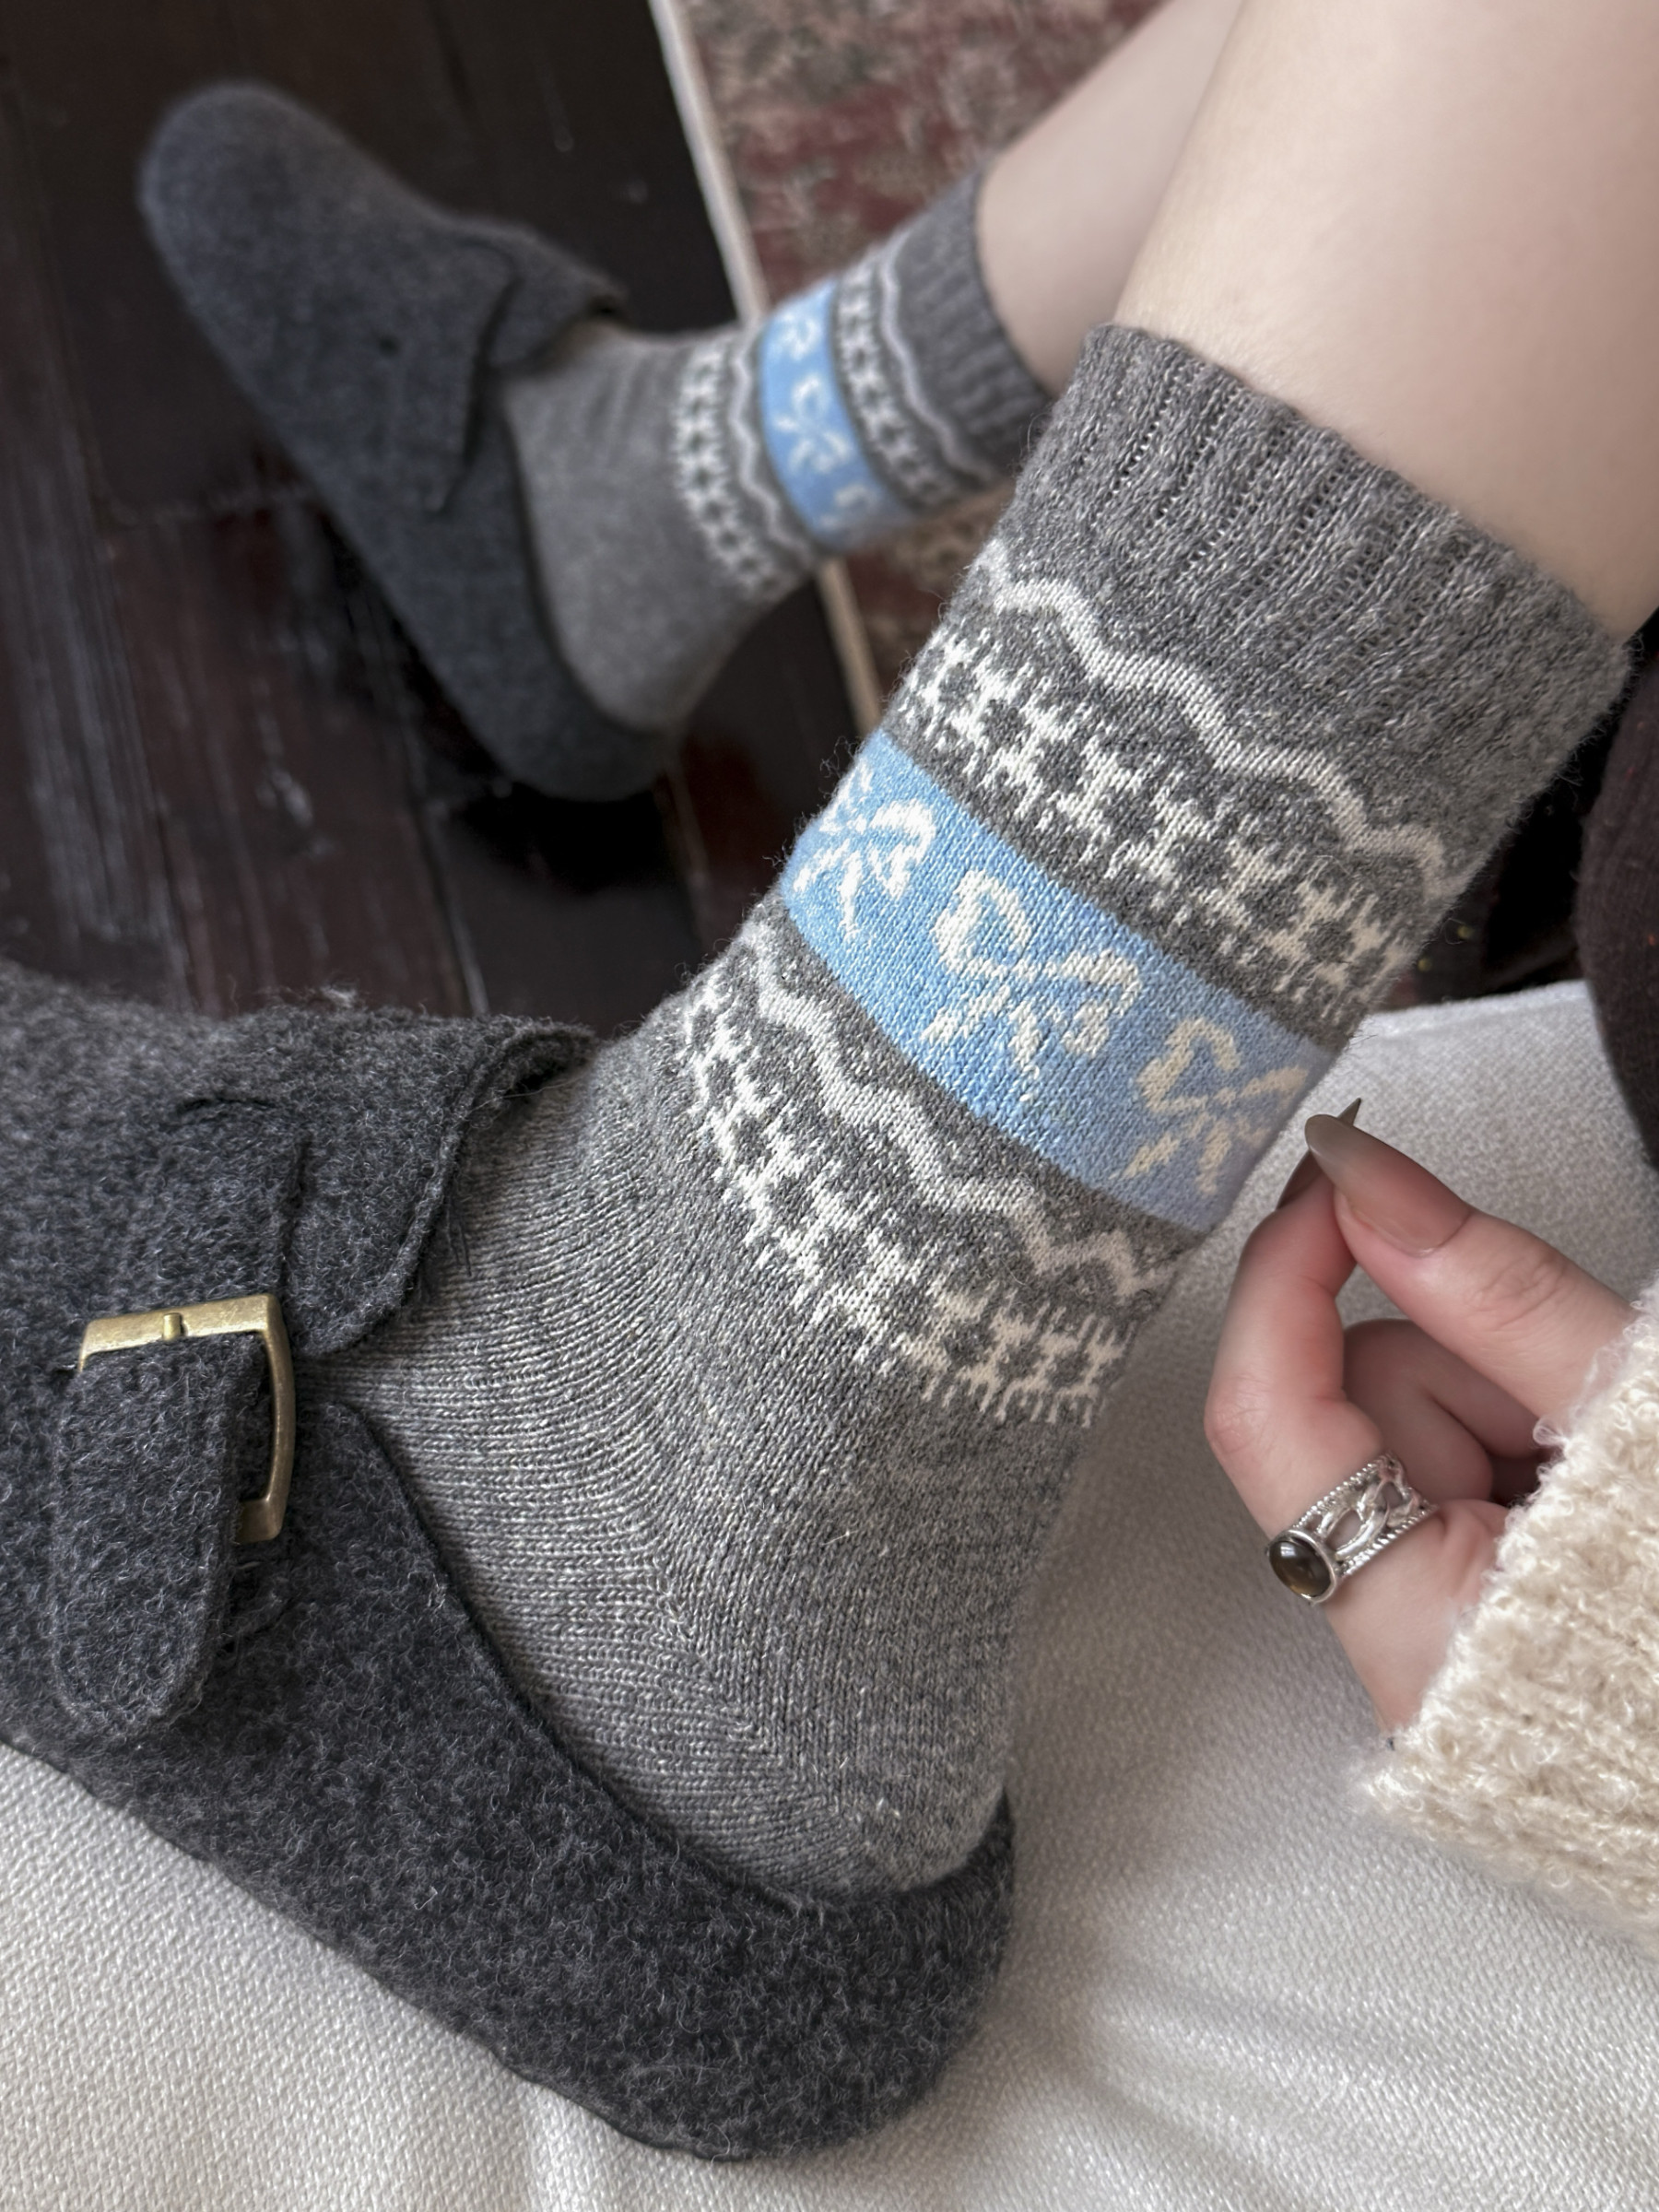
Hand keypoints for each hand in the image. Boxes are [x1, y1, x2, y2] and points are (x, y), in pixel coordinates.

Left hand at [1205, 1110, 1633, 1731]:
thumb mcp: (1643, 1422)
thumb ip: (1496, 1293)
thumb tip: (1363, 1177)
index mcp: (1428, 1637)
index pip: (1266, 1415)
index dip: (1288, 1273)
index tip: (1336, 1175)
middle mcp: (1404, 1658)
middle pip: (1355, 1407)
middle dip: (1466, 1365)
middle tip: (1579, 1413)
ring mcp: (1435, 1639)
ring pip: (1407, 1424)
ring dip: (1505, 1403)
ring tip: (1605, 1470)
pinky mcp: (1467, 1615)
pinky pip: (1449, 1470)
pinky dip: (1517, 1444)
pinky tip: (1589, 1493)